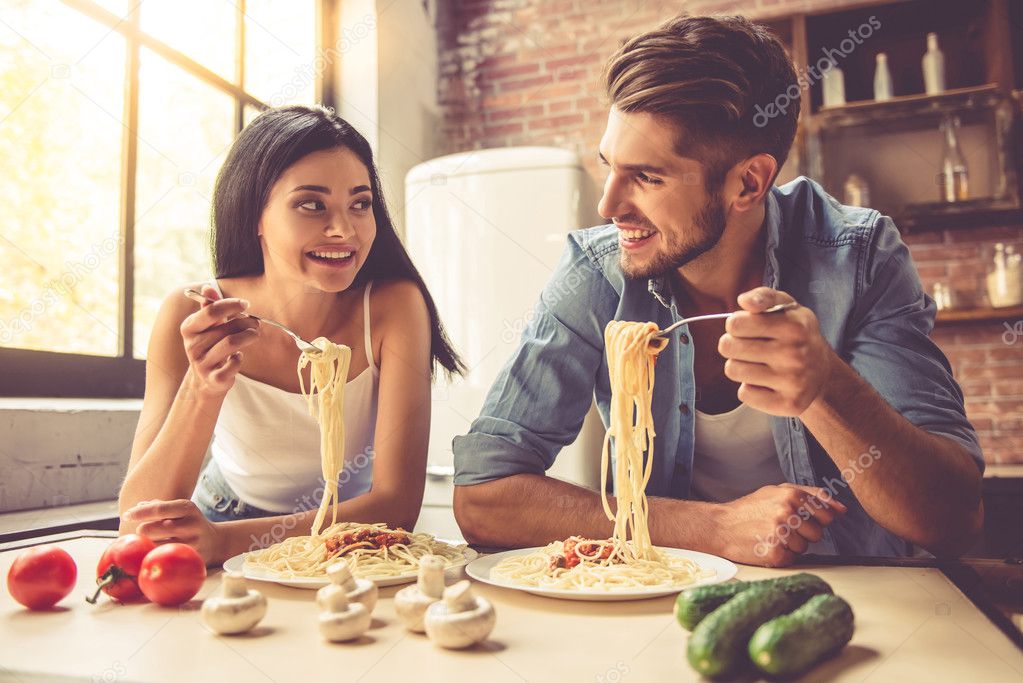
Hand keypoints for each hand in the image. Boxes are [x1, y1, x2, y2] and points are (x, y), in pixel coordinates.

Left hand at [122, 499, 225, 565]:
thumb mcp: (181, 510)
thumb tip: (138, 506)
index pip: (158, 509)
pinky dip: (154, 557)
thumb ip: (159, 506)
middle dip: (142, 530)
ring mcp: (192, 544)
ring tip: (152, 542)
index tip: (126, 515)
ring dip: (147, 545)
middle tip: (145, 531)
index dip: (139, 513)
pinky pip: (163, 560)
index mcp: (188, 508)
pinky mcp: (190, 560)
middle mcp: (191, 525)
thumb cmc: (190, 523)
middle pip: (151, 530)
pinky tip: (155, 554)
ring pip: (154, 546)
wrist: (216, 542)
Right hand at [180, 285, 258, 395]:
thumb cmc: (209, 346)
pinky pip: (234, 363)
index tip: (246, 304)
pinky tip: (238, 356)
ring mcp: (201, 363)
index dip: (231, 305)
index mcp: (189, 328)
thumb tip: (207, 287)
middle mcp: (192, 346)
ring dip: (248, 336)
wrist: (204, 381)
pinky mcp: (214, 379)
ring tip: (254, 334)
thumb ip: (209, 307)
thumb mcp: (207, 326)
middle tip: (255, 323)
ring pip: (231, 343)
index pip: (211, 311)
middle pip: (225, 328)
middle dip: (245, 323)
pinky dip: (239, 358)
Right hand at [712, 484, 847, 566]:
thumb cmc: (750, 509)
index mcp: (791, 494)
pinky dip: (781, 555)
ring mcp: (781, 533)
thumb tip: (841, 509)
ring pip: (805, 547)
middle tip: (780, 528)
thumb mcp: (777, 491)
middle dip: (803, 533)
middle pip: (818, 533)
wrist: (720, 526)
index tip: (799, 519)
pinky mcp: (775, 553)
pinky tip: (766, 545)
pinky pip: (792, 559)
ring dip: (791, 545)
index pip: (826, 514)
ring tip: (770, 536)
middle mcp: (788, 513)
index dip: (815, 519)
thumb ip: (811, 495)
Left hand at [718, 287, 834, 416]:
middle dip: (732, 345)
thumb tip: (744, 301)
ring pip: (733, 371)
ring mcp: (793, 381)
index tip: (746, 328)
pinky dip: (750, 388)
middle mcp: (795, 354)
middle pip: (728, 347)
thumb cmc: (796, 334)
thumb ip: (763, 296)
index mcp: (794, 326)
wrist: (823, 373)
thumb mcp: (786, 307)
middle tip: (747, 347)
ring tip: (757, 363)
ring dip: (739, 366)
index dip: (735, 325)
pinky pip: (744, 394)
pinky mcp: (788, 404)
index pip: (736, 323)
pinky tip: (766, 382)